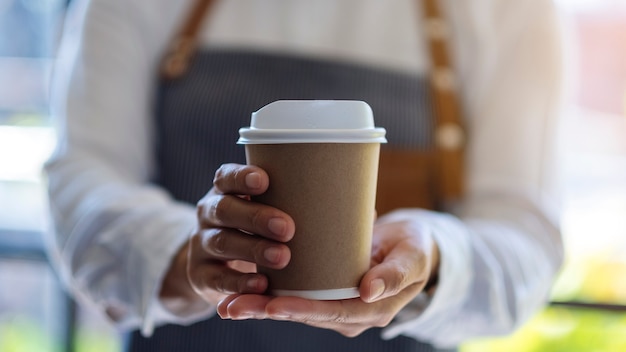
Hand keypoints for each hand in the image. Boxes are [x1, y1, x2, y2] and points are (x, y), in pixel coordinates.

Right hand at [159, 164, 295, 313]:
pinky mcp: (201, 276)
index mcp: (223, 191)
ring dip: (253, 249)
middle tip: (287, 228)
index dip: (241, 178)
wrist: (215, 265)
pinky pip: (218, 279)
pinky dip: (240, 282)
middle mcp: (208, 214)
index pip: (226, 178)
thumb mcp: (260, 208)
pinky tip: (262, 284)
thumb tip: (328, 191)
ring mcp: (201, 245)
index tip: (264, 181)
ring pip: (222, 242)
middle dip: (256, 217)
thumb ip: (281, 199)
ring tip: (282, 257)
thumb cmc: (254, 228)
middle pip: (225, 210)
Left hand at [216, 214, 439, 336]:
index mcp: (371, 310)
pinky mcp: (325, 290)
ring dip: (259, 307)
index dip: (302, 309)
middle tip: (232, 308)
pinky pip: (295, 295)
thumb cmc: (416, 248)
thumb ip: (395, 273)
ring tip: (226, 306)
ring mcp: (335, 304)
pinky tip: (240, 291)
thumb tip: (368, 291)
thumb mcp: (413, 256)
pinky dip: (268, 294)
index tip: (273, 304)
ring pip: (293, 308)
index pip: (332, 312)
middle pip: (304, 314)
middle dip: (266, 311)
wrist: (412, 246)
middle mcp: (349, 313)